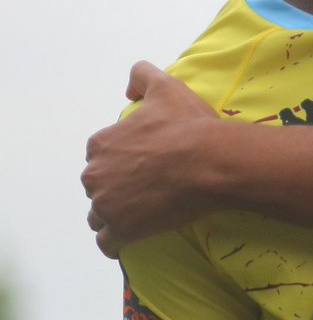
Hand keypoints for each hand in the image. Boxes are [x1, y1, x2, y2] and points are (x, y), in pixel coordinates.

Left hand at [83, 61, 221, 256]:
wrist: (211, 162)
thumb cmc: (189, 126)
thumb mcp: (167, 88)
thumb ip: (143, 76)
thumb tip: (129, 87)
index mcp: (102, 143)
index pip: (101, 155)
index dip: (122, 158)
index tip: (145, 161)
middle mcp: (95, 174)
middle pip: (98, 185)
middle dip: (116, 186)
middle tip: (148, 186)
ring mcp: (106, 205)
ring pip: (100, 215)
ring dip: (115, 214)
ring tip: (143, 212)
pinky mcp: (120, 231)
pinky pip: (108, 243)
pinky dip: (117, 241)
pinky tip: (134, 235)